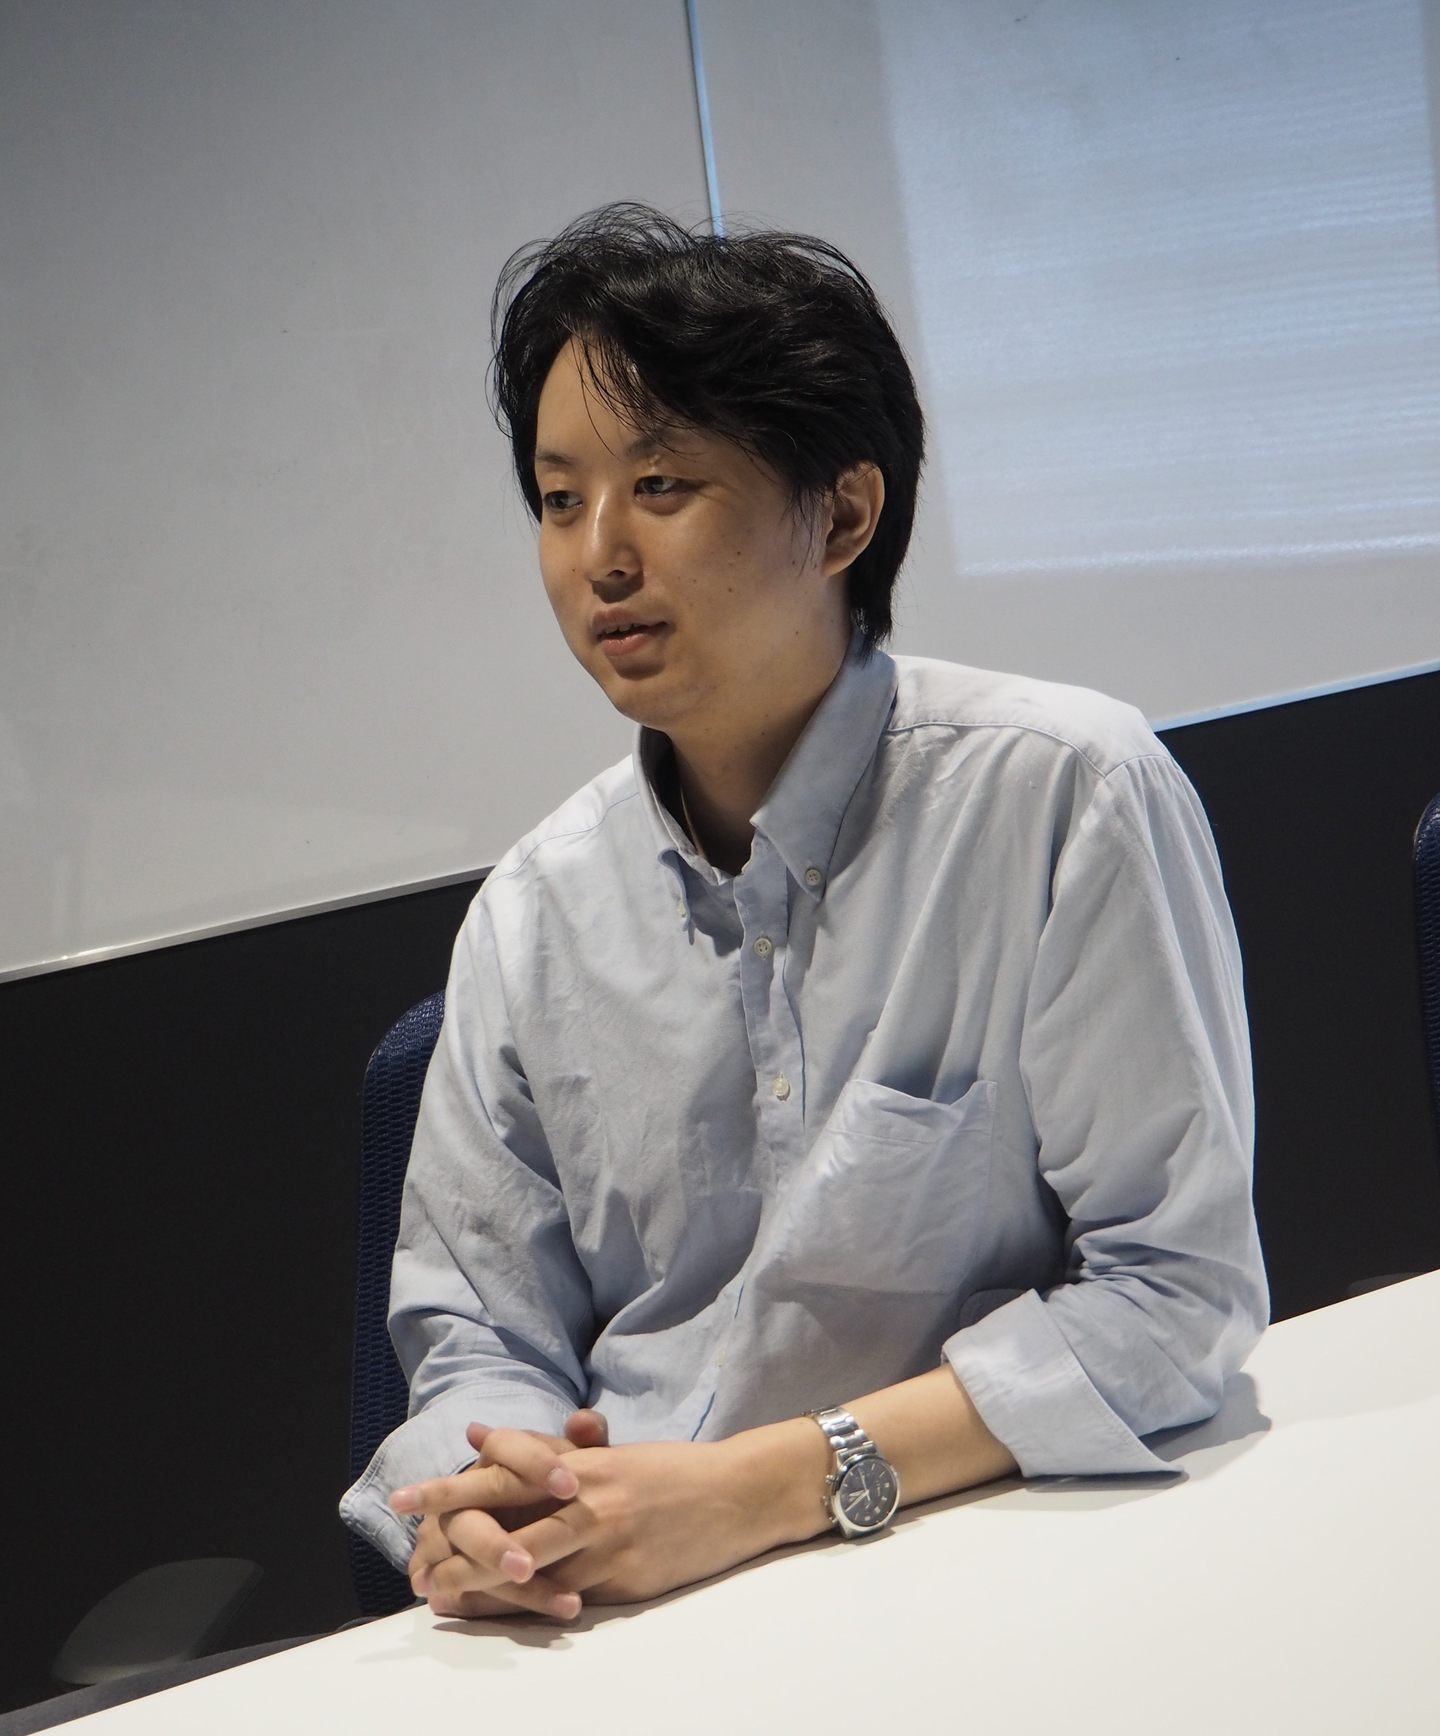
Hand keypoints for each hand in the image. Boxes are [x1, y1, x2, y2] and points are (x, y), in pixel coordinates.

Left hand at [416, 1416, 831, 1618]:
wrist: (739, 1494)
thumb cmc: (673, 1472)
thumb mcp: (613, 1454)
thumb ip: (550, 1451)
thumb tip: (482, 1436)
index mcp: (583, 1464)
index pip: (505, 1473)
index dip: (455, 1486)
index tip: (409, 1498)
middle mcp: (589, 1498)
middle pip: (507, 1519)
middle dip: (451, 1535)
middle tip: (410, 1555)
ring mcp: (608, 1542)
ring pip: (532, 1565)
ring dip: (480, 1582)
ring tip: (439, 1594)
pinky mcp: (628, 1580)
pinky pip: (569, 1597)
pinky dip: (530, 1606)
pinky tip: (503, 1616)